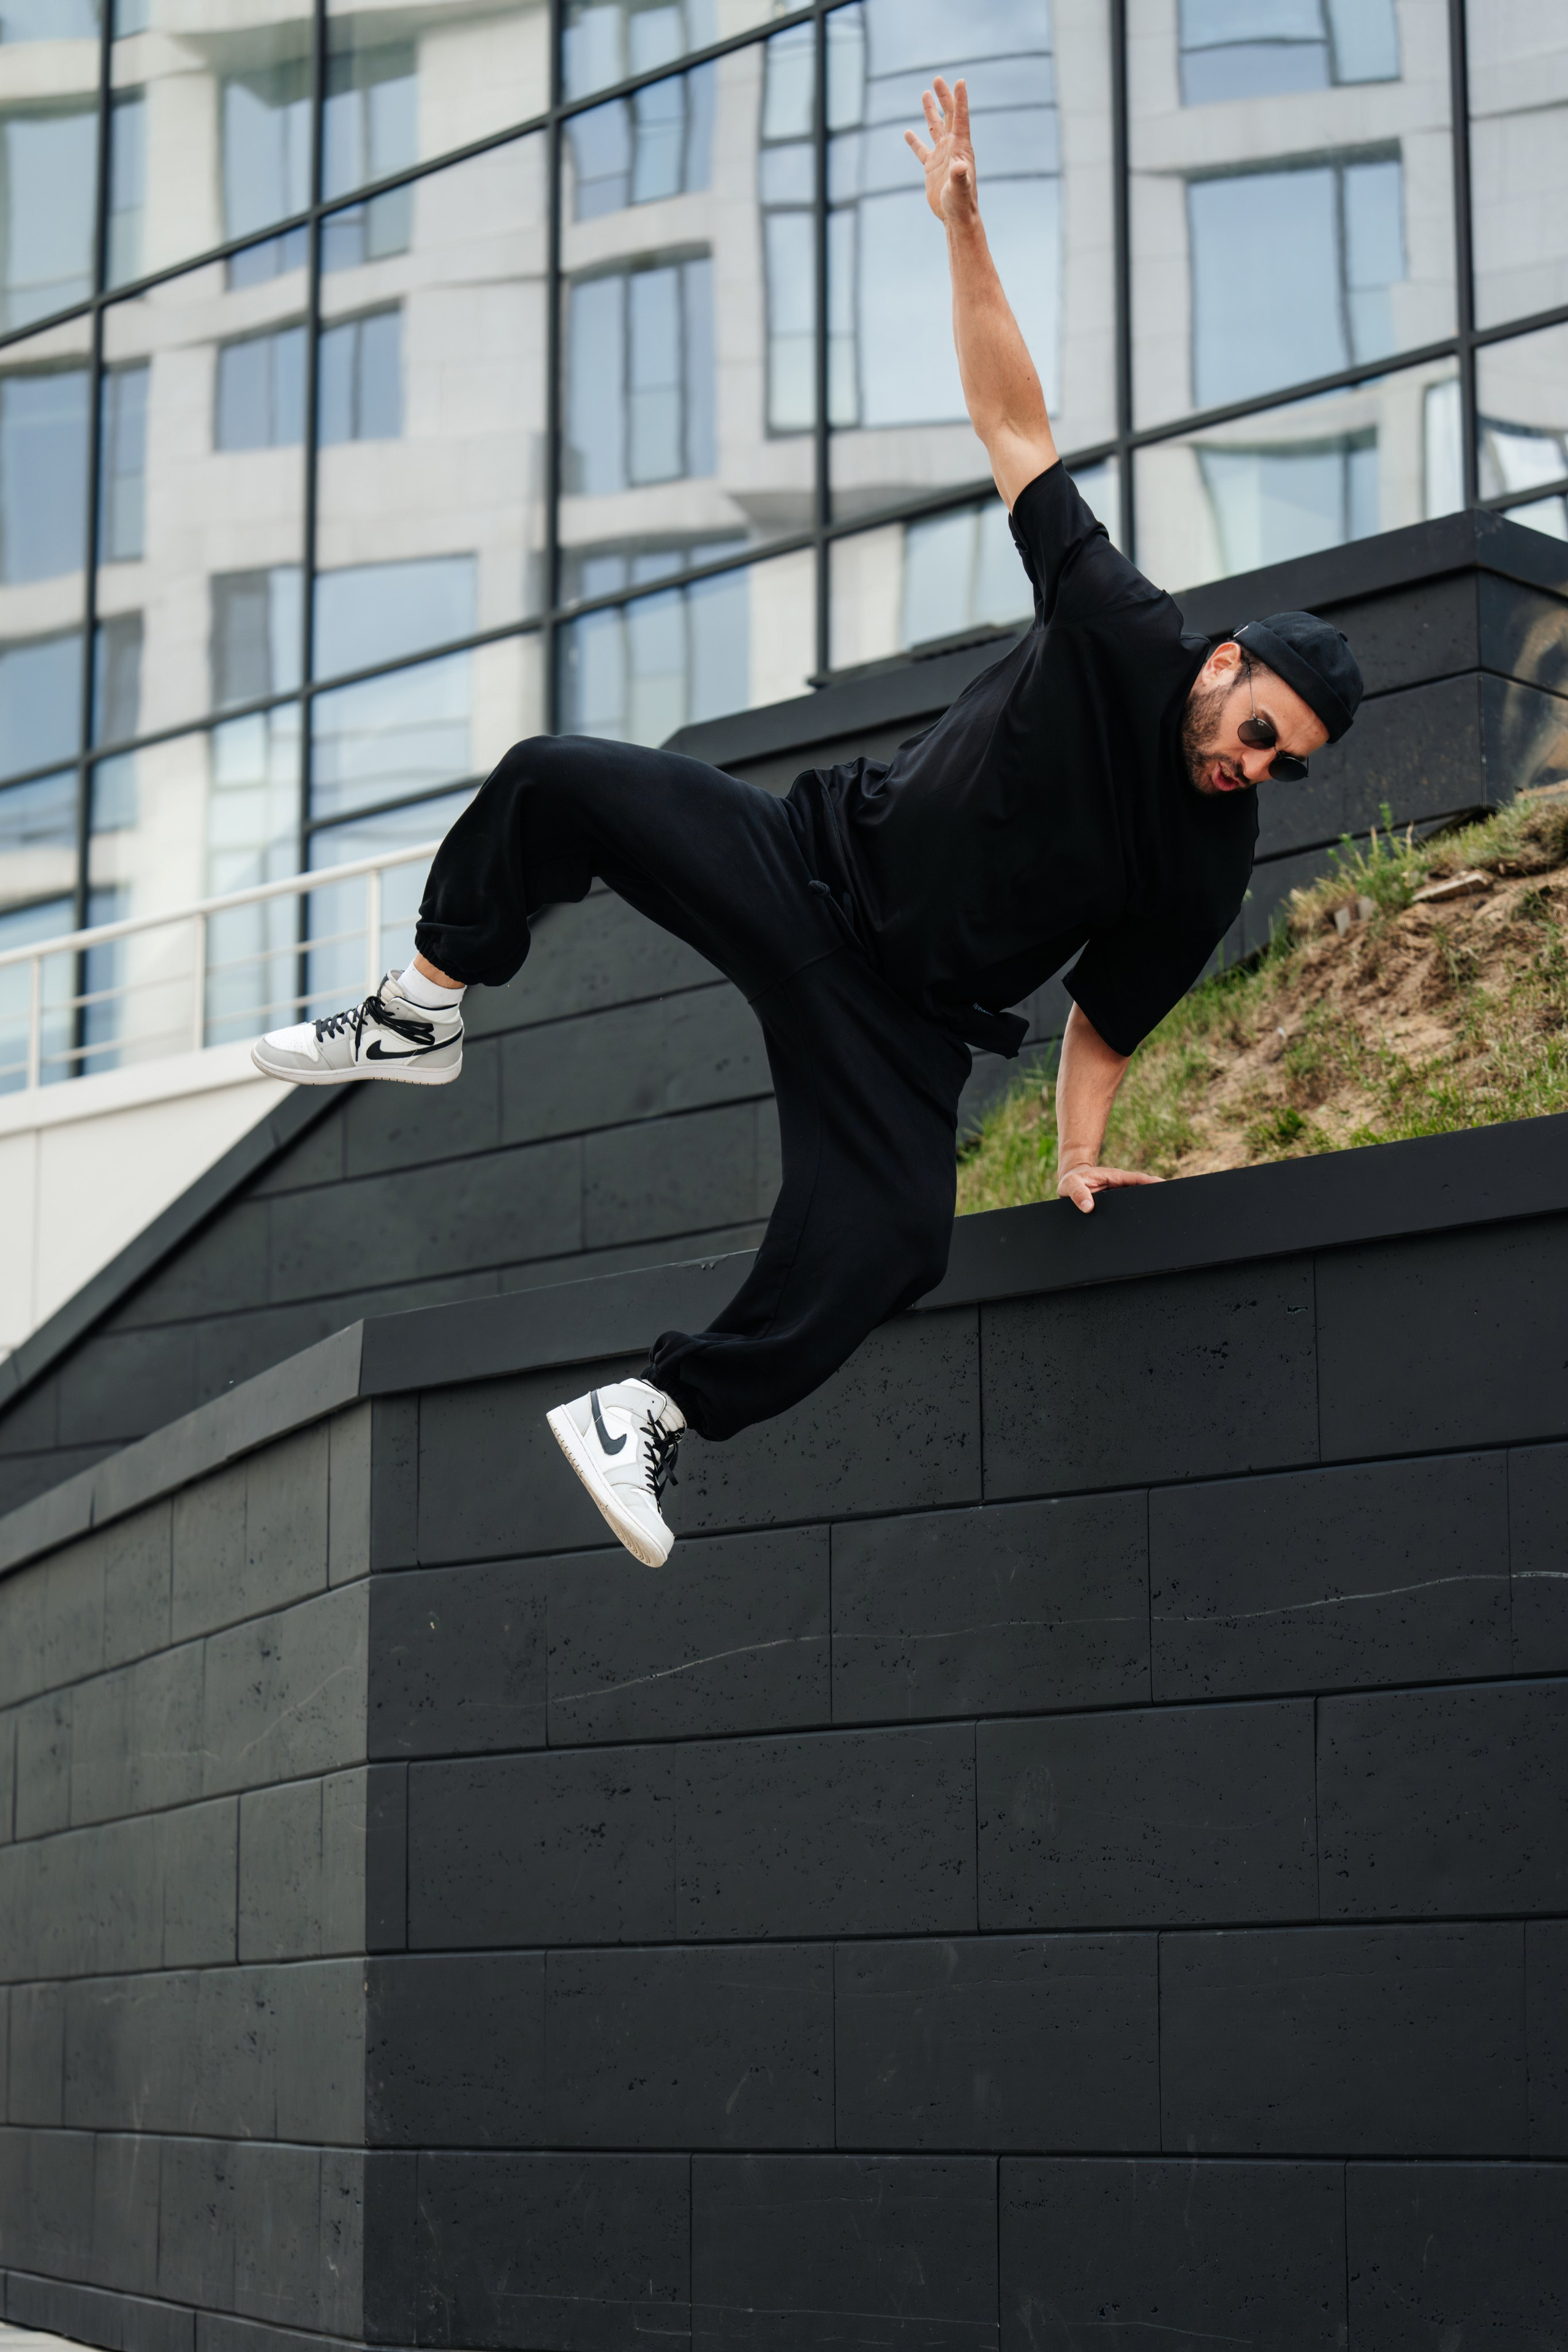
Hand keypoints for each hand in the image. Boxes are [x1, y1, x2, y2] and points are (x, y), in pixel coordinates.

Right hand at [905, 76, 976, 225]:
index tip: (960, 81)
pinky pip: (921, 150)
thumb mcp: (960, 189)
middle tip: (938, 79)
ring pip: (935, 128)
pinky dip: (914, 141)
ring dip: (931, 111)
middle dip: (944, 97)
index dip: (960, 100)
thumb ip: (960, 176)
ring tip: (926, 93)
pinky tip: (907, 132)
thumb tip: (959, 167)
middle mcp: (952, 147)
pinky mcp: (931, 167)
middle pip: (948, 116)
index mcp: (961, 147)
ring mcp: (941, 156)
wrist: (956, 217)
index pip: (961, 118)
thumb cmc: (961, 203)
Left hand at [1056, 1162, 1162, 1214]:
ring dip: (1147, 1206)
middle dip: (1156, 1195)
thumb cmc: (1071, 1181)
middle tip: (1170, 1204)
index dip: (1150, 1182)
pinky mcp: (1116, 1205)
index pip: (1136, 1179)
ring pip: (1137, 1201)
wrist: (1070, 1185)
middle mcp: (1120, 1186)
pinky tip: (1143, 1226)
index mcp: (1114, 1177)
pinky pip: (1129, 1208)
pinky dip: (1136, 1214)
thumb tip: (1089, 1206)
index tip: (1164, 1186)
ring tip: (1162, 1218)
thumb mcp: (1070, 1185)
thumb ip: (1077, 1194)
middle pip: (1142, 1190)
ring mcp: (1120, 1195)